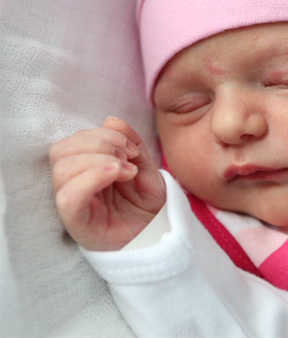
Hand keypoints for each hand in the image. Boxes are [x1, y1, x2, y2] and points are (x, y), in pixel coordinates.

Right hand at [50, 117, 165, 250]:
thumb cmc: (147, 203)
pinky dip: (91, 178)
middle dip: (100, 143)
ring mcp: (73, 204)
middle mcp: (73, 184)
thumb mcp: (146, 166)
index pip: (73, 140)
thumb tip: (111, 120)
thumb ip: (131, 143)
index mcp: (84, 168)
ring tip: (127, 171)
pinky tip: (116, 174)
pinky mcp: (78, 224)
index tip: (133, 149)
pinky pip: (67, 198)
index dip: (103, 134)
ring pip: (62, 169)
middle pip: (61, 149)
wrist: (159, 233)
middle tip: (129, 158)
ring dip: (99, 159)